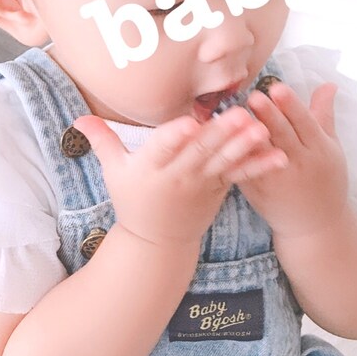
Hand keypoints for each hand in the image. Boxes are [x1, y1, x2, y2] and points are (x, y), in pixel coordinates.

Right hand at [71, 106, 287, 248]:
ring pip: (224, 161)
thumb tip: (77, 117)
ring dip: (244, 145)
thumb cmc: (133, 200)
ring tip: (262, 128)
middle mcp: (178, 176)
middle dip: (221, 133)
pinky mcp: (220, 189)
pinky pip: (241, 175)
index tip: (189, 123)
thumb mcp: (114, 172)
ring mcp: (201, 184)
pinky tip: (279, 155)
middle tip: (240, 113)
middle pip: (200, 151)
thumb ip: (101, 140)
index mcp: (151, 168)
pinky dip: (259, 166)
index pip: (162, 148)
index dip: (175, 137)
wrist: (157, 241)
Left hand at [236, 81, 348, 237]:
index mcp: (320, 150)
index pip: (305, 123)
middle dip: (269, 117)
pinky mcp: (258, 191)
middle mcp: (300, 164)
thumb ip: (324, 116)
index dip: (291, 106)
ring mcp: (278, 179)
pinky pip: (245, 170)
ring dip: (248, 134)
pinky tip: (222, 139)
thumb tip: (328, 84)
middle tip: (254, 97)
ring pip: (262, 153)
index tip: (278, 87)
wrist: (315, 226)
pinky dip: (235, 155)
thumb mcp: (331, 148)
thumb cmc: (326, 181)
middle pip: (283, 136)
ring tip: (236, 115)